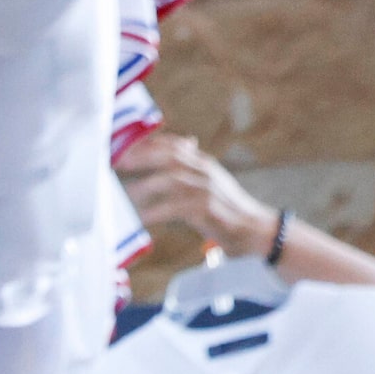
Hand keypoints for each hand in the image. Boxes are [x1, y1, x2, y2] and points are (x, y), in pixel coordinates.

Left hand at [117, 132, 281, 260]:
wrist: (256, 230)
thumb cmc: (229, 209)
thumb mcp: (212, 182)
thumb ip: (195, 166)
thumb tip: (186, 143)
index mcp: (204, 164)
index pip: (174, 146)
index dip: (148, 144)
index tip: (125, 147)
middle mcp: (205, 171)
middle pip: (170, 156)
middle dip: (142, 157)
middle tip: (118, 162)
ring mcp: (207, 188)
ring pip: (172, 178)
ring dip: (146, 185)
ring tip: (127, 193)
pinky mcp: (207, 209)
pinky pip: (175, 208)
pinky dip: (156, 212)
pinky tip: (142, 218)